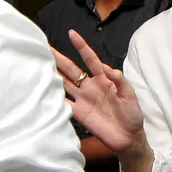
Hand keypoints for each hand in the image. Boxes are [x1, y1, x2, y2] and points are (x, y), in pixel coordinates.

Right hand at [52, 31, 146, 155]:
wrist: (128, 137)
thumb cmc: (131, 114)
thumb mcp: (129, 94)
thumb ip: (119, 80)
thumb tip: (108, 69)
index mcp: (103, 79)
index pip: (90, 59)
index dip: (81, 47)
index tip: (72, 34)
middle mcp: (90, 86)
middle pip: (72, 69)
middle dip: (59, 58)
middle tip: (45, 47)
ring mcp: (83, 99)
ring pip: (65, 83)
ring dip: (53, 74)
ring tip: (40, 64)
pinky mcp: (79, 113)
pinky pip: (64, 102)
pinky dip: (54, 96)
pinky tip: (44, 89)